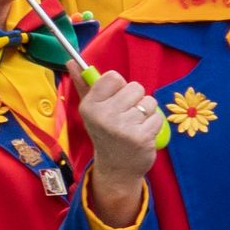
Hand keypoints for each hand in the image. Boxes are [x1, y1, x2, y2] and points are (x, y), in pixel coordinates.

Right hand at [79, 68, 163, 226]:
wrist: (117, 168)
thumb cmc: (105, 132)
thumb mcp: (91, 109)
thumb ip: (84, 84)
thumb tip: (71, 61)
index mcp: (89, 106)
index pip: (114, 77)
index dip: (120, 87)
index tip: (115, 101)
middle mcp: (103, 116)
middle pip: (135, 87)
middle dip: (135, 100)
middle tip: (126, 117)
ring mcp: (122, 127)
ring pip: (149, 102)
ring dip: (146, 113)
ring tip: (134, 126)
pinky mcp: (140, 138)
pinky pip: (157, 117)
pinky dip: (154, 125)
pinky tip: (142, 135)